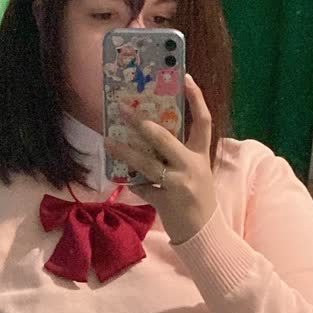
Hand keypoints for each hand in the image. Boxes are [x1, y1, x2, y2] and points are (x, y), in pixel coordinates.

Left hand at [104, 73, 218, 245]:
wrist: (204, 234)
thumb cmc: (197, 199)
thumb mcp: (195, 172)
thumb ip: (178, 155)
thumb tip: (149, 135)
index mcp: (200, 155)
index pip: (203, 121)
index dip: (196, 99)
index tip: (186, 77)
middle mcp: (191, 166)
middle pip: (165, 138)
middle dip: (141, 123)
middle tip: (123, 108)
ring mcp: (179, 184)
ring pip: (147, 163)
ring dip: (125, 151)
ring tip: (108, 141)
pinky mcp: (167, 201)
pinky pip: (143, 188)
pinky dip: (135, 185)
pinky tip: (128, 182)